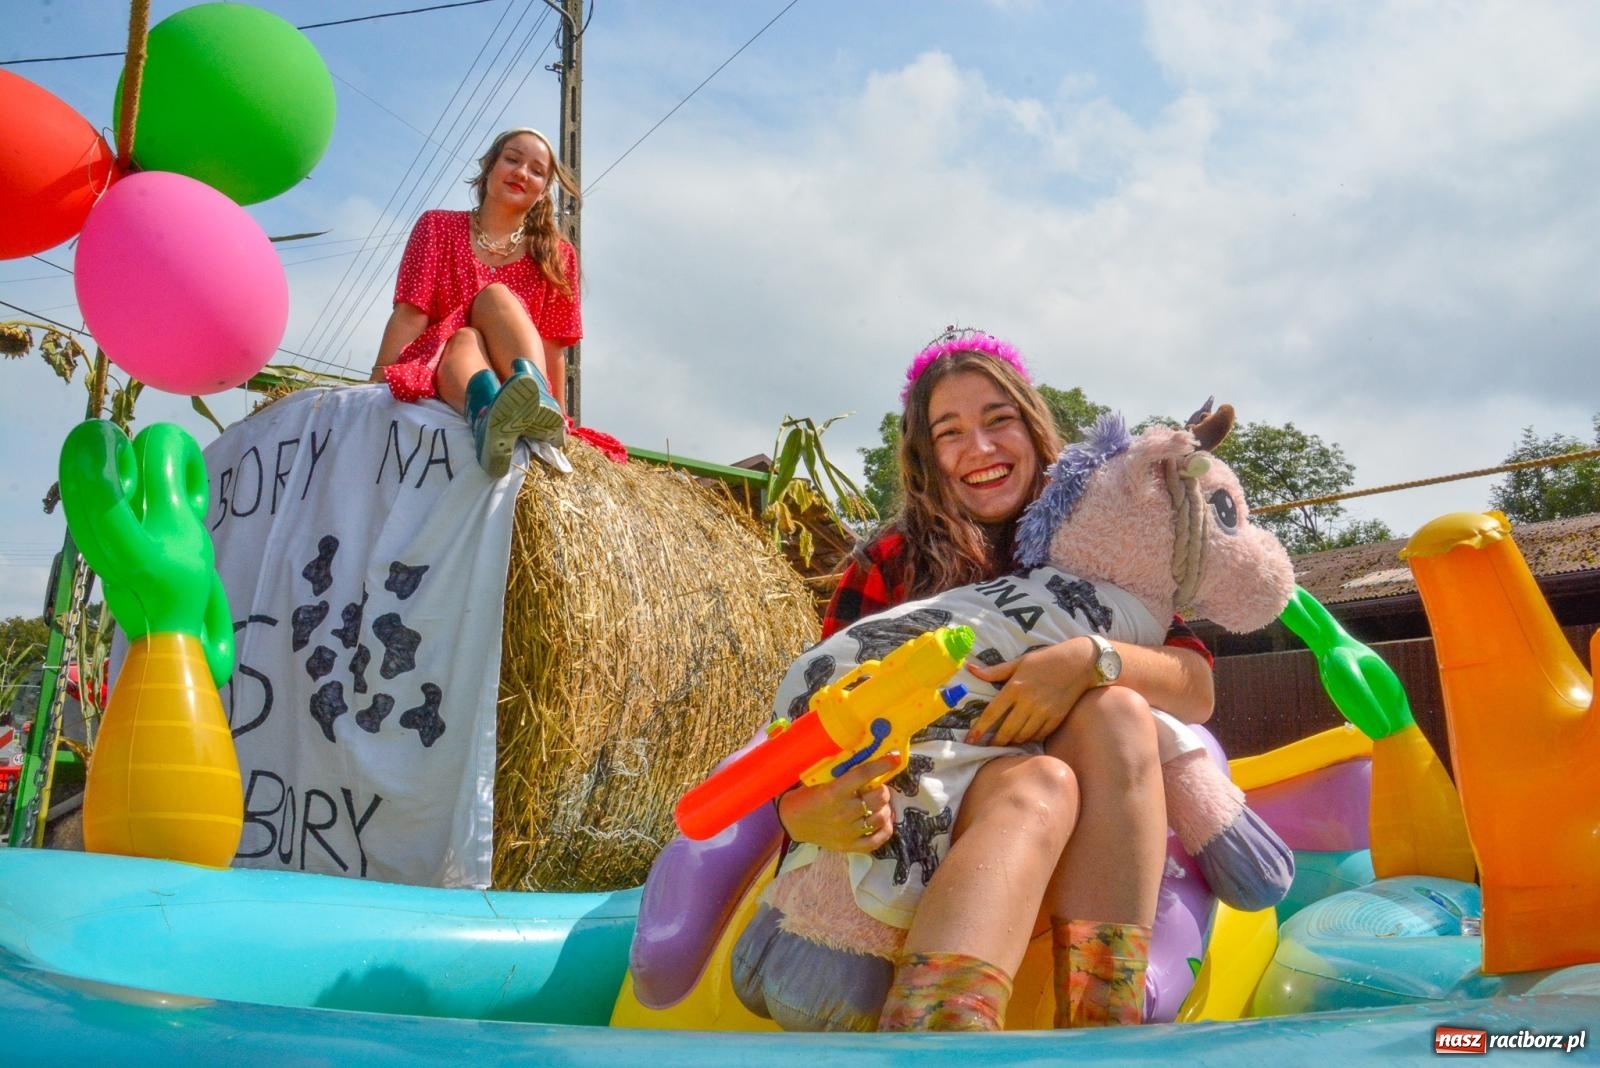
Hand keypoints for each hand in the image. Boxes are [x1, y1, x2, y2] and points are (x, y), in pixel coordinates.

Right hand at [775, 755, 898, 852]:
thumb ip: (842, 773)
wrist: (791, 822)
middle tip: (878, 787)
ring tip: (880, 803)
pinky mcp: (849, 846)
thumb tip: (867, 758)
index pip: (863, 775)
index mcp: (833, 792)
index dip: (881, 765)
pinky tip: (883, 821)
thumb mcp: (819, 780)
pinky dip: (885, 830)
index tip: (894, 759)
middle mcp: (842, 813)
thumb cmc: (806, 797)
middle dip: (883, 789)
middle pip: (878, 797)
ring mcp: (847, 832)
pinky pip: (877, 840)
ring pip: (881, 817)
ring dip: (885, 807)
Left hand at [964, 637, 1098, 746]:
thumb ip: (994, 671)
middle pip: (1006, 730)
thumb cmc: (1045, 659)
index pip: (992, 713)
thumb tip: (971, 669)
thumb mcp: (1019, 662)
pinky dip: (1029, 739)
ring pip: (1022, 736)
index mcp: (1015, 687)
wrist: (1079, 662)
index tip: (970, 740)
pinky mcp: (1056, 718)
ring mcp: (1043, 712)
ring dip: (1012, 741)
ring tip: (1005, 742)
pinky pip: (1039, 735)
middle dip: (995, 741)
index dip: (979, 729)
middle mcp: (1028, 702)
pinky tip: (1024, 737)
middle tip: (987, 745)